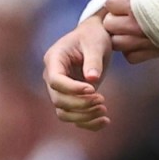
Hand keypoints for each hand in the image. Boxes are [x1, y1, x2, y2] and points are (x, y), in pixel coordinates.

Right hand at [42, 15, 111, 130]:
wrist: (95, 37)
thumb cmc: (93, 36)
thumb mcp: (96, 43)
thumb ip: (93, 60)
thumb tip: (92, 79)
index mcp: (54, 60)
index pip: (56, 81)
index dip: (72, 89)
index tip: (92, 89)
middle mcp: (53, 77)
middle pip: (58, 100)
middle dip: (80, 104)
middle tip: (102, 100)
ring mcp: (62, 89)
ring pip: (64, 112)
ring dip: (83, 116)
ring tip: (104, 111)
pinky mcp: (73, 97)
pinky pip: (74, 116)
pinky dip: (88, 123)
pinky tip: (105, 122)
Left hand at [106, 0, 158, 55]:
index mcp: (137, 2)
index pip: (109, 4)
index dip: (116, 0)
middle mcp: (138, 24)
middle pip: (108, 25)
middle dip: (115, 17)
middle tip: (129, 12)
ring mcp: (147, 40)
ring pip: (117, 43)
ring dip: (121, 35)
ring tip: (134, 26)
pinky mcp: (158, 52)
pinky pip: (131, 57)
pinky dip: (132, 50)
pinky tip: (141, 38)